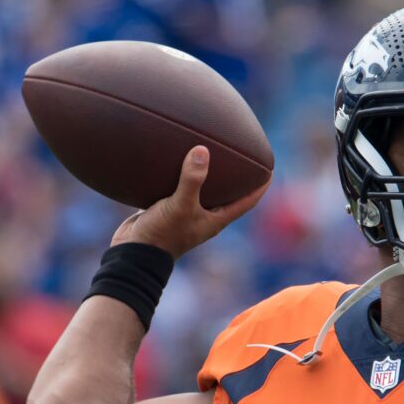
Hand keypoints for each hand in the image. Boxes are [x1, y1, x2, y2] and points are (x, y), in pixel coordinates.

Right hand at [110, 146, 267, 258]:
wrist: (133, 252)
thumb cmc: (163, 234)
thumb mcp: (181, 205)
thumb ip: (192, 180)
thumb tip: (203, 151)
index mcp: (216, 219)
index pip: (248, 202)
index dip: (260, 186)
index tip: (270, 169)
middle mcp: (205, 216)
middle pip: (228, 194)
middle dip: (236, 177)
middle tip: (242, 154)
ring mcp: (186, 213)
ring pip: (203, 190)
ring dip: (208, 175)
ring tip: (210, 152)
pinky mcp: (168, 209)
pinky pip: (179, 188)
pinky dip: (181, 175)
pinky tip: (176, 159)